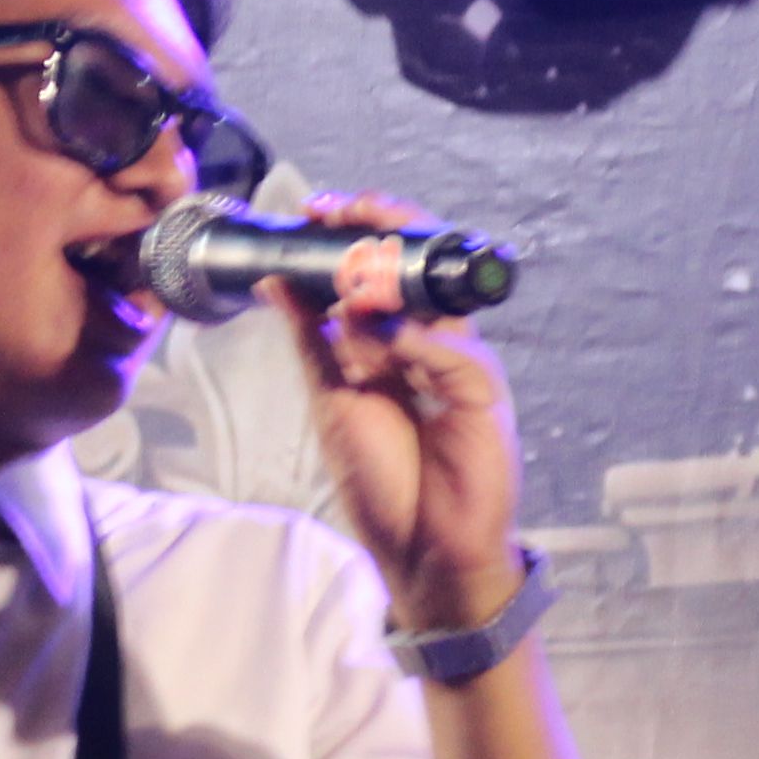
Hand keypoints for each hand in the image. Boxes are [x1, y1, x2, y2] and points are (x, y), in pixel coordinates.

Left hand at [270, 196, 526, 638]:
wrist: (420, 549)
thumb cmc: (385, 481)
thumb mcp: (332, 398)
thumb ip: (310, 339)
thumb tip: (274, 281)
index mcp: (398, 341)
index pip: (384, 268)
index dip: (355, 232)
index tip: (314, 209)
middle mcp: (435, 343)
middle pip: (421, 263)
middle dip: (382, 225)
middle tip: (338, 210)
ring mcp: (463, 364)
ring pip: (437, 295)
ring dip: (386, 284)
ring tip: (347, 295)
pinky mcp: (484, 393)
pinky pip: (452, 350)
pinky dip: (412, 341)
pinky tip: (379, 346)